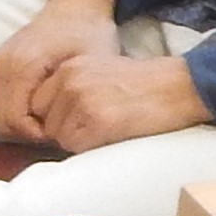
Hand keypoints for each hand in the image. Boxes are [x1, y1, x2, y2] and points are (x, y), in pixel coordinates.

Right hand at [0, 0, 124, 134]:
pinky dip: (18, 109)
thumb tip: (66, 130)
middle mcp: (4, 63)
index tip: (62, 134)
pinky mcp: (0, 63)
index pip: (16, 119)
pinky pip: (2, 98)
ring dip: (23, 121)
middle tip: (59, 130)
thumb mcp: (91, 67)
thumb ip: (75, 98)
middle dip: (30, 131)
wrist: (77, 5)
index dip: (38, 134)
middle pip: (4, 119)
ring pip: (1, 111)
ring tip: (52, 118)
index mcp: (24, 64)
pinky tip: (43, 106)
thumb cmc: (89, 34)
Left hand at [24, 49, 212, 149]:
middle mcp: (69, 81)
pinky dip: (90, 148)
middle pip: (46, 123)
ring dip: (78, 141)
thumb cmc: (142, 84)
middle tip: (96, 126)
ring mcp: (82, 101)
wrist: (178, 86)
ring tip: (107, 129)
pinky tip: (112, 135)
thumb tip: (46, 119)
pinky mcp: (97, 121)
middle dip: (65, 130)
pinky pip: (76, 147)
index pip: (38, 104)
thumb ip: (71, 88)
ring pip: (60, 137)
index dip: (56, 118)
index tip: (78, 120)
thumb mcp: (98, 71)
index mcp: (68, 68)